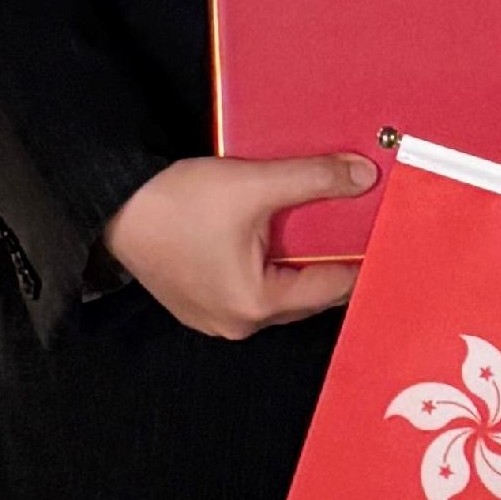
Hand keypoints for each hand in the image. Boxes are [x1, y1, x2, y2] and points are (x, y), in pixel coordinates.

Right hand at [101, 150, 376, 339]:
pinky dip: (272, 268)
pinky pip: (253, 290)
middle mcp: (239, 323)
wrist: (111, 207)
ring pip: (280, 293)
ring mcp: (216, 318)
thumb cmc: (173, 203)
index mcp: (257, 304)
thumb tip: (363, 176)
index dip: (363, 260)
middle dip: (332, 263)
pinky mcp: (200, 303)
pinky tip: (278, 241)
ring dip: (300, 266)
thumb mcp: (253, 184)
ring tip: (322, 233)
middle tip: (360, 232)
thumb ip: (313, 180)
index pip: (332, 287)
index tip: (388, 241)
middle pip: (308, 295)